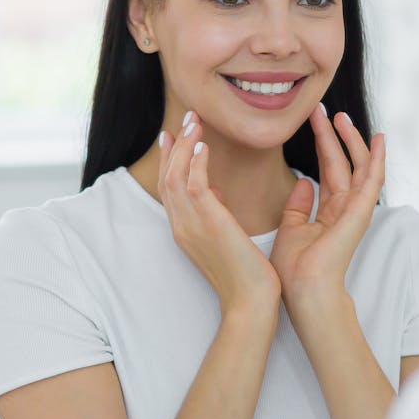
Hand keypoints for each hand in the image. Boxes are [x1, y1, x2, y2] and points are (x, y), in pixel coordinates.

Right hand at [158, 111, 280, 312]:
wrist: (251, 302)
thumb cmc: (245, 273)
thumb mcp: (225, 236)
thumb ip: (215, 213)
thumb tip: (214, 192)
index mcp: (185, 229)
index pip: (170, 186)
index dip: (170, 158)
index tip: (174, 134)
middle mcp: (182, 226)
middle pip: (167, 177)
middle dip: (175, 145)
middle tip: (186, 117)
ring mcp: (191, 226)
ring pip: (176, 177)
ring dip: (184, 146)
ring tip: (194, 122)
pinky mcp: (208, 225)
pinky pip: (194, 187)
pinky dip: (195, 164)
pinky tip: (203, 146)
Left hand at [270, 104, 384, 305]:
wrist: (304, 289)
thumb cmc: (294, 268)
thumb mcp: (291, 228)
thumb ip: (298, 205)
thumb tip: (303, 180)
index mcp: (329, 212)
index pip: (329, 170)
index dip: (322, 144)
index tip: (313, 119)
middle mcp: (345, 208)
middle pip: (342, 163)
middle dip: (334, 135)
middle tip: (322, 109)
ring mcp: (356, 210)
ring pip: (359, 166)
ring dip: (351, 140)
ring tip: (341, 116)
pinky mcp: (361, 211)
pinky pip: (373, 180)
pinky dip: (377, 158)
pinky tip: (378, 139)